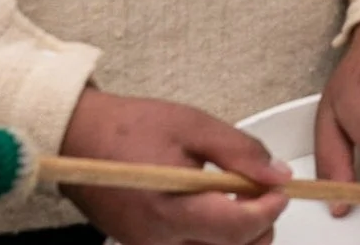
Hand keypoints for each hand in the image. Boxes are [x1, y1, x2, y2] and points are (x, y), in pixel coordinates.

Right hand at [57, 86, 290, 244]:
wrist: (78, 138)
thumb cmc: (132, 128)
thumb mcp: (195, 126)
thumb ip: (240, 152)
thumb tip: (278, 175)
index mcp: (172, 211)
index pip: (239, 229)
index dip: (270, 210)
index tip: (282, 189)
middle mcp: (159, 241)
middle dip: (260, 227)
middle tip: (265, 193)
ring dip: (239, 236)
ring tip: (241, 200)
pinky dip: (214, 237)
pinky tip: (216, 209)